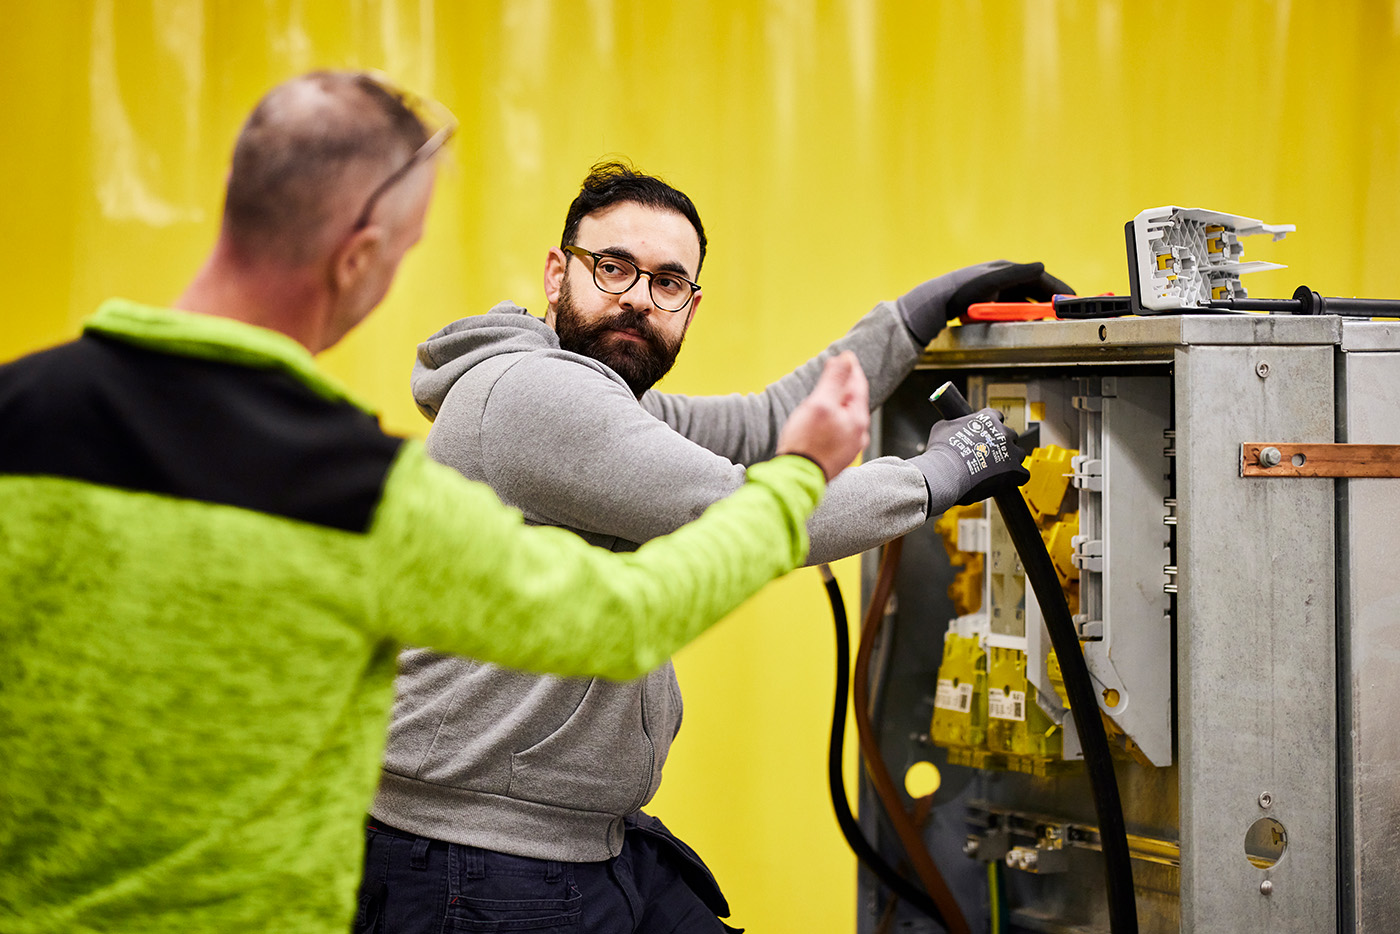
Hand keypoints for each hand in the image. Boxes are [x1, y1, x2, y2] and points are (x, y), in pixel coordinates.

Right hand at [776, 351, 870, 481]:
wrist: (795, 479)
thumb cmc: (806, 443)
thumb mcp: (820, 403)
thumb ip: (835, 380)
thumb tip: (845, 358)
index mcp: (857, 420)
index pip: (858, 385)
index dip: (851, 368)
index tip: (845, 355)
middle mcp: (858, 436)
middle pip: (853, 402)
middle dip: (845, 385)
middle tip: (838, 370)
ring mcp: (848, 448)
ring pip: (846, 418)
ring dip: (838, 403)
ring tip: (828, 393)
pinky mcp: (836, 458)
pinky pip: (838, 431)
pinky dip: (833, 419)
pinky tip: (822, 420)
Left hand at [896, 260, 1074, 343]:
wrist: (935, 302)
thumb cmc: (962, 291)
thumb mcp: (992, 282)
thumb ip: (1017, 275)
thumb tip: (1041, 267)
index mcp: (1007, 269)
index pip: (1041, 278)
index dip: (1058, 288)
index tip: (1072, 299)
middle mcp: (1004, 276)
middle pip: (1035, 288)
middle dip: (1050, 299)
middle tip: (1064, 312)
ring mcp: (996, 287)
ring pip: (1025, 298)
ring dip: (1037, 307)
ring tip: (1049, 318)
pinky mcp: (988, 298)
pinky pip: (1013, 305)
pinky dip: (1023, 312)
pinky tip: (1025, 321)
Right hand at [909, 408, 1028, 510]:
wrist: (946, 473)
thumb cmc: (942, 451)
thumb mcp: (942, 428)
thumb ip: (953, 425)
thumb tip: (951, 426)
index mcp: (987, 418)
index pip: (997, 416)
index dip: (992, 427)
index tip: (986, 435)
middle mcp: (1003, 431)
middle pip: (1010, 435)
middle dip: (1002, 444)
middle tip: (989, 455)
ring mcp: (1011, 451)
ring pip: (1019, 454)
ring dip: (1011, 460)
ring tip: (997, 471)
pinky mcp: (1015, 471)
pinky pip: (1023, 474)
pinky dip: (1016, 478)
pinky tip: (1006, 482)